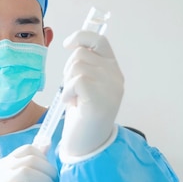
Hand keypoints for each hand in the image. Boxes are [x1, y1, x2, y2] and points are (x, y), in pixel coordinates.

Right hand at [0, 144, 57, 181]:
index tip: (51, 173)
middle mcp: (0, 170)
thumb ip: (34, 165)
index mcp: (6, 164)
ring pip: (25, 172)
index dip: (45, 159)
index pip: (28, 149)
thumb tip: (46, 144)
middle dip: (49, 170)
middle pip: (29, 159)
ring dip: (45, 181)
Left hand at [59, 30, 123, 158]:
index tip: (68, 44)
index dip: (82, 36)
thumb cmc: (82, 115)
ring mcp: (110, 87)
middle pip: (81, 54)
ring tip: (74, 99)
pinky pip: (76, 80)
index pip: (100, 41)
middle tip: (73, 91)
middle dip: (68, 69)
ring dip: (67, 82)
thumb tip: (74, 45)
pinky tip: (72, 104)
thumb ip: (86, 66)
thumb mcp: (86, 86)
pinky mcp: (100, 98)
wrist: (87, 145)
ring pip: (77, 65)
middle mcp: (115, 76)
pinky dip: (68, 91)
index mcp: (113, 71)